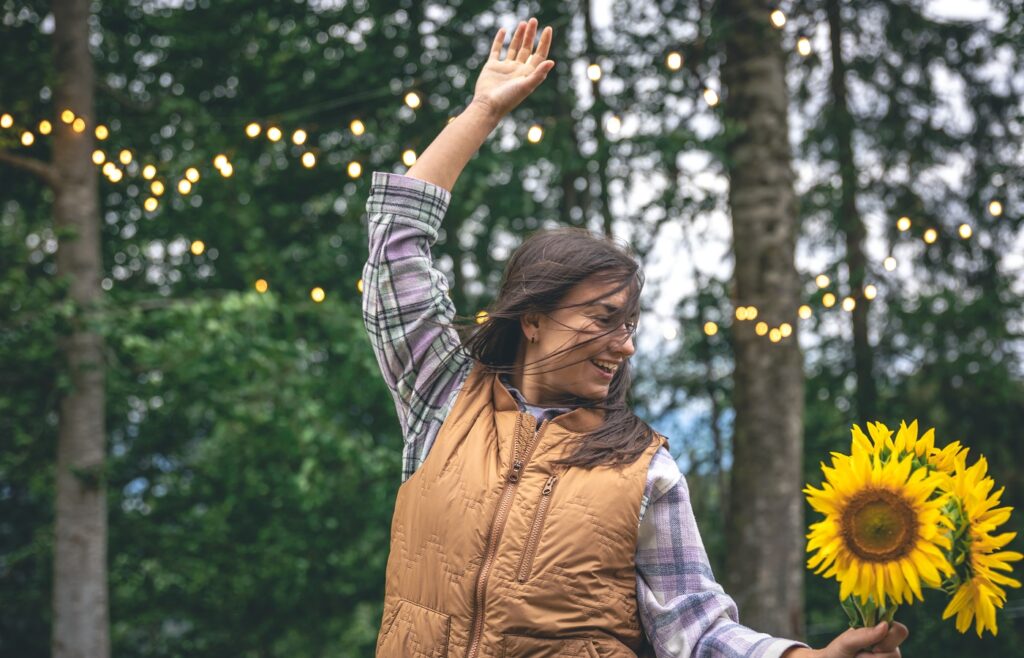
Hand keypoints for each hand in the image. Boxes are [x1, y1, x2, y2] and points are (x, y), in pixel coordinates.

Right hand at [471, 17, 554, 119]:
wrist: (488, 106)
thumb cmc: (508, 99)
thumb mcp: (526, 86)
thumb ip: (538, 74)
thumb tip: (552, 61)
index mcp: (528, 74)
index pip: (539, 55)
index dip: (544, 42)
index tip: (548, 29)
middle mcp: (518, 70)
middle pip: (527, 48)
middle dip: (531, 35)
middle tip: (533, 20)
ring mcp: (505, 67)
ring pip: (514, 48)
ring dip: (519, 36)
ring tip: (523, 23)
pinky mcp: (492, 66)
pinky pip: (497, 50)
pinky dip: (500, 40)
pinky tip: (503, 30)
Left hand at [783, 621, 909, 657]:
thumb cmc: (839, 651)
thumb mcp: (847, 641)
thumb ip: (865, 634)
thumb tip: (885, 625)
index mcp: (881, 630)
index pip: (900, 631)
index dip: (890, 639)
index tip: (873, 646)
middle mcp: (889, 645)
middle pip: (896, 653)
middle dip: (875, 656)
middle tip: (859, 655)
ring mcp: (888, 657)